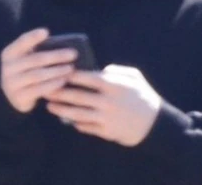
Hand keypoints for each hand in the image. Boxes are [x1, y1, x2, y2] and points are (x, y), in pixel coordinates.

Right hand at [0, 29, 77, 112]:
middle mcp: (8, 67)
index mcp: (9, 53)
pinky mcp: (19, 97)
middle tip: (73, 54)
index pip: (21, 42)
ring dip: (56, 71)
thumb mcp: (26, 58)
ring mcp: (12, 83)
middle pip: (34, 59)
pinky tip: (63, 81)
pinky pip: (38, 90)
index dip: (32, 37)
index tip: (46, 31)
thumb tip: (64, 43)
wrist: (13, 95)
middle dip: (56, 56)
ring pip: (37, 75)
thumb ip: (38, 50)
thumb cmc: (26, 70)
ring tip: (71, 68)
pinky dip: (52, 84)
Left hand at [45, 64, 161, 146]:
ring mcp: (106, 117)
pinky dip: (75, 123)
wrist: (156, 124)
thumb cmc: (143, 96)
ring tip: (49, 106)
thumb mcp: (134, 76)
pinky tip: (65, 120)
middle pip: (77, 96)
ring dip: (61, 109)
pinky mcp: (106, 132)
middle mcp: (107, 101)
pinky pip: (86, 127)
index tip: (57, 71)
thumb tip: (99, 69)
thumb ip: (115, 70)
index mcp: (113, 85)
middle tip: (45, 89)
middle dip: (59, 92)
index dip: (70, 75)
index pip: (86, 78)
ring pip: (77, 113)